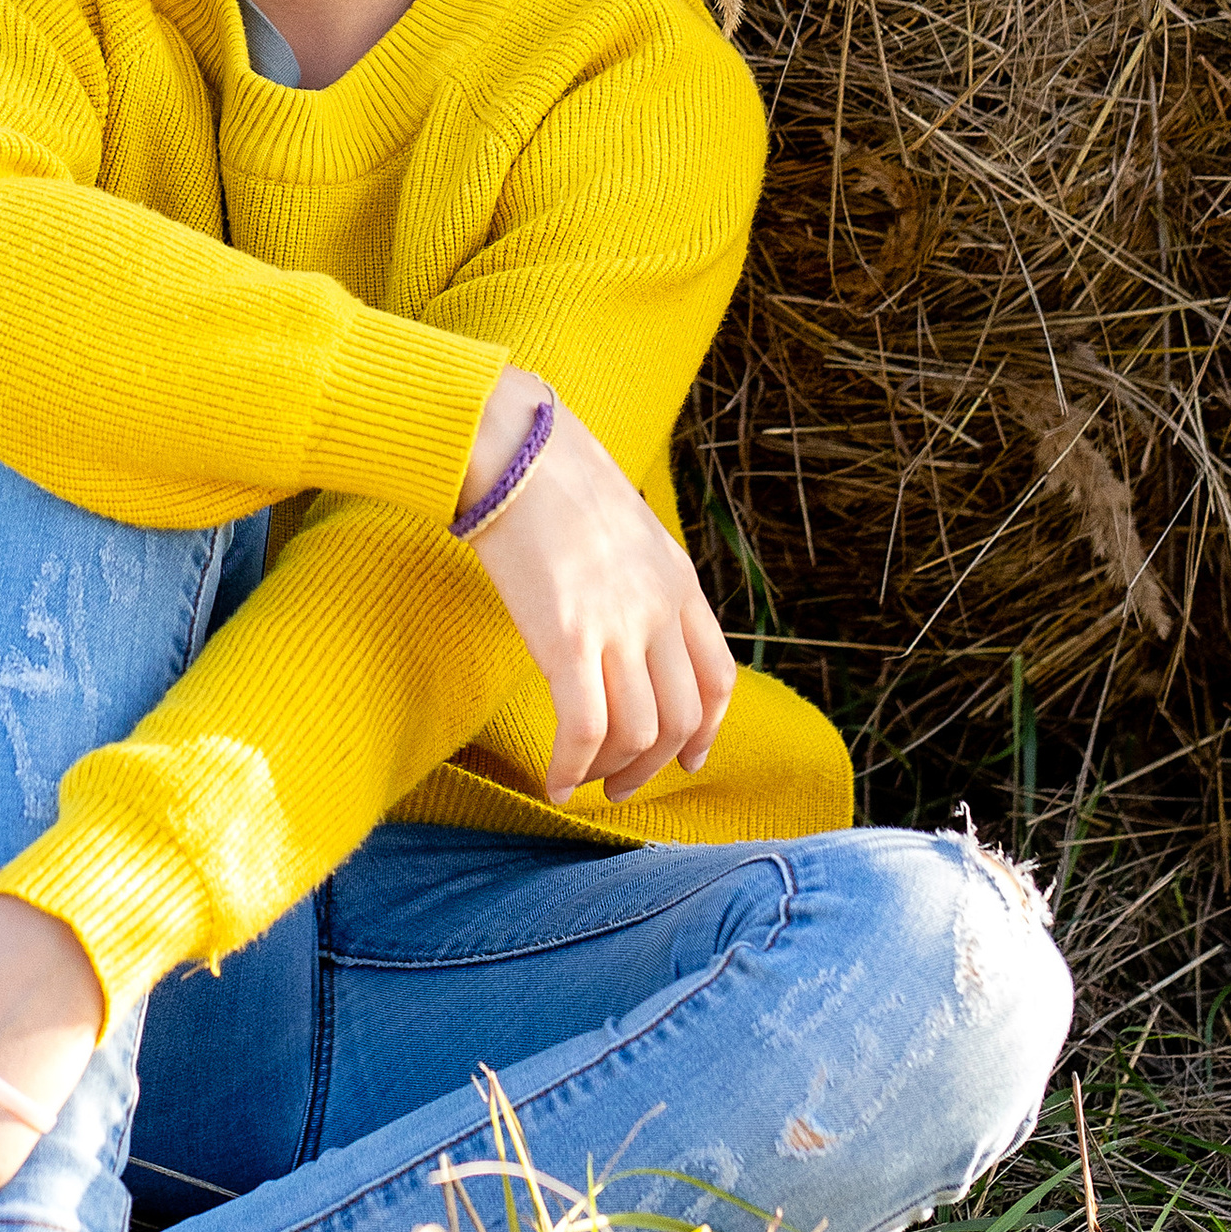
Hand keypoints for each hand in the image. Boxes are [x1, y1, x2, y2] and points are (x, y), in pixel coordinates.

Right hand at [459, 367, 735, 801]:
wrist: (512, 445)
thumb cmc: (550, 475)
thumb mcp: (621, 525)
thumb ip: (635, 576)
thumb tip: (619, 619)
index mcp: (678, 581)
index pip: (718, 677)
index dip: (707, 730)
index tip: (686, 758)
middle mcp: (659, 609)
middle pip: (681, 718)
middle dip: (654, 766)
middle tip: (620, 787)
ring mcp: (617, 625)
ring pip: (638, 734)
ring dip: (611, 773)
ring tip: (582, 783)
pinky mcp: (566, 639)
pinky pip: (584, 731)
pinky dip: (571, 768)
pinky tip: (552, 782)